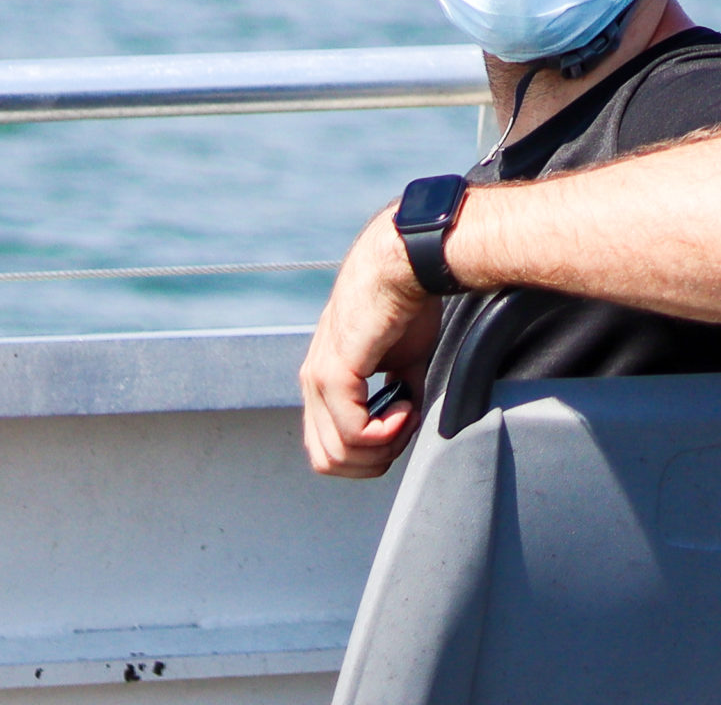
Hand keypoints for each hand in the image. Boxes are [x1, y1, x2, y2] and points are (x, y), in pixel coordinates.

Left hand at [301, 206, 445, 478]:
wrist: (407, 260)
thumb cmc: (408, 298)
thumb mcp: (404, 357)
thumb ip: (398, 391)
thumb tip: (405, 422)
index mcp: (325, 379)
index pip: (327, 445)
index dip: (369, 452)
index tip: (404, 428)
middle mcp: (312, 383)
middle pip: (327, 460)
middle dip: (373, 460)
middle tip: (406, 431)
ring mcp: (318, 378)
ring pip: (335, 453)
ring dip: (381, 447)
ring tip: (408, 415)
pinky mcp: (335, 372)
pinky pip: (351, 430)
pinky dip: (384, 432)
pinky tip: (406, 406)